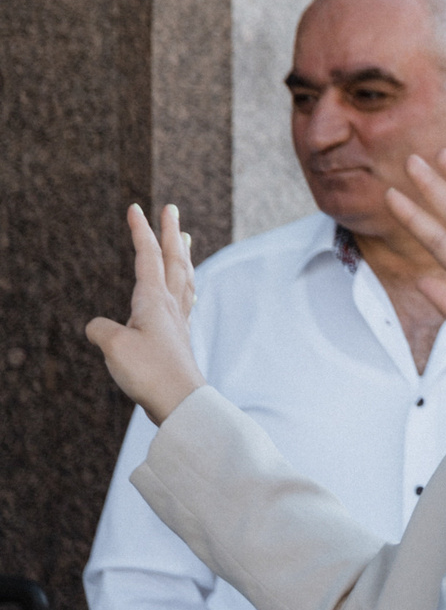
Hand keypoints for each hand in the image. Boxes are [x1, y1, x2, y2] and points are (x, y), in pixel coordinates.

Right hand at [85, 205, 204, 426]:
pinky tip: (184, 289)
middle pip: (174, 260)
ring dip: (182, 254)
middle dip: (170, 233)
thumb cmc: (149, 372)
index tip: (136, 208)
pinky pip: (184, 300)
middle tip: (171, 209)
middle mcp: (170, 306)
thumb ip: (101, 329)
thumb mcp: (113, 347)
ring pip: (183, 278)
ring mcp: (177, 321)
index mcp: (154, 300)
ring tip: (184, 238)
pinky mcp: (178, 338)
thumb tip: (97, 327)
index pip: (148, 257)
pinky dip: (184, 284)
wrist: (180, 402)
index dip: (141, 231)